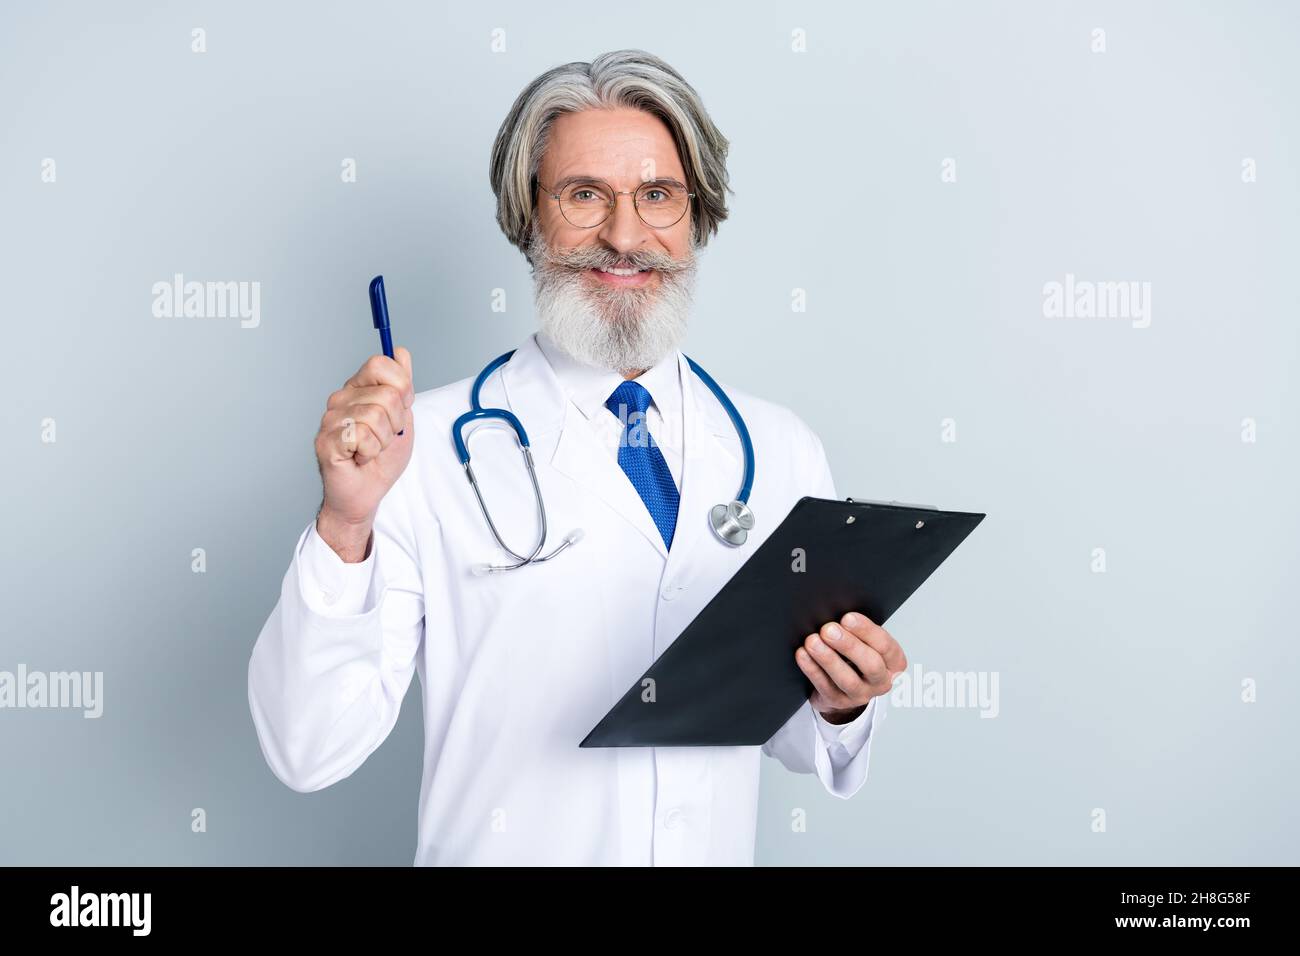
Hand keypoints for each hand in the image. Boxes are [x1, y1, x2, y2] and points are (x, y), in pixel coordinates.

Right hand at [314, 347, 414, 560]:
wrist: (366, 494)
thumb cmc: (380, 460)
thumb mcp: (402, 418)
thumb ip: (402, 386)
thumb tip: (400, 352)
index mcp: (358, 388)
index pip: (382, 363)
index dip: (402, 387)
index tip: (401, 409)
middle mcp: (341, 399)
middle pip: (387, 394)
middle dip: (396, 422)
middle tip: (383, 438)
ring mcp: (331, 419)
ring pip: (376, 416)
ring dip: (383, 440)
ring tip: (371, 449)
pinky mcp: (327, 441)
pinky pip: (362, 436)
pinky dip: (370, 452)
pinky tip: (360, 457)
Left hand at [795, 612, 906, 723]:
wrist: (842, 686)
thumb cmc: (855, 657)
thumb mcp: (864, 642)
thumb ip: (858, 631)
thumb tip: (837, 613)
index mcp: (893, 662)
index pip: (885, 646)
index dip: (866, 631)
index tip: (847, 617)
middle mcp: (881, 681)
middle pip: (870, 664)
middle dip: (848, 645)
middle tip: (829, 629)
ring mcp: (861, 695)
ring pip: (847, 679)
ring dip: (828, 659)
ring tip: (812, 642)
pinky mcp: (838, 702)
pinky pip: (824, 686)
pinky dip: (812, 669)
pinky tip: (803, 655)